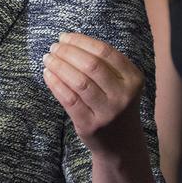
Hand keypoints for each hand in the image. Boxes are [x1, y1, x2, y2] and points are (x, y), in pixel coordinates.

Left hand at [43, 32, 145, 156]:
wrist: (122, 145)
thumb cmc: (116, 104)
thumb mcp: (122, 83)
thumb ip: (104, 64)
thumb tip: (69, 41)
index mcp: (133, 79)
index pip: (105, 52)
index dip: (81, 41)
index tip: (65, 37)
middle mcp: (123, 95)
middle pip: (91, 65)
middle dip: (68, 52)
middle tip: (54, 47)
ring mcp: (107, 112)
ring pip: (78, 82)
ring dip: (59, 66)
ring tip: (48, 58)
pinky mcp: (90, 125)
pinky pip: (69, 99)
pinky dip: (55, 84)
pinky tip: (48, 74)